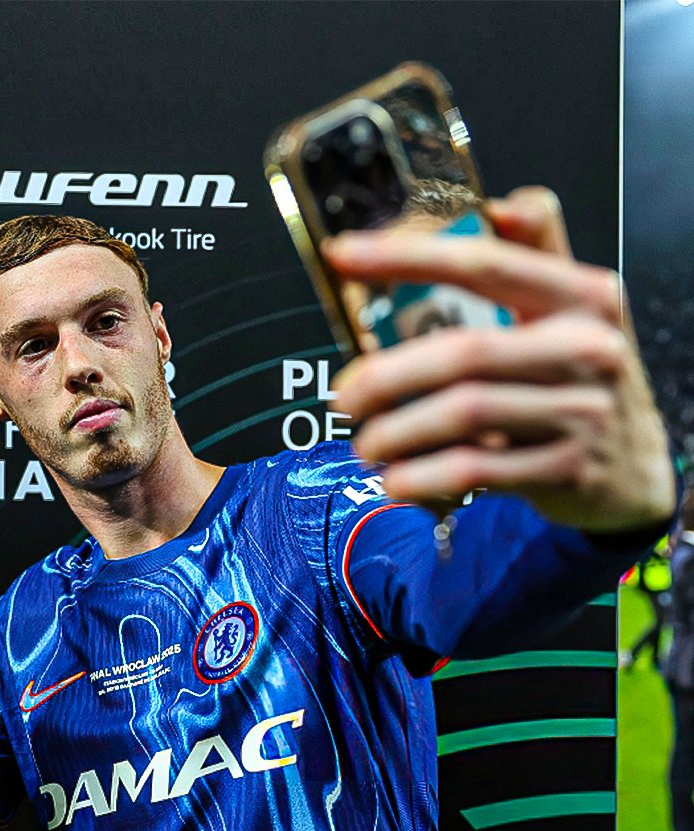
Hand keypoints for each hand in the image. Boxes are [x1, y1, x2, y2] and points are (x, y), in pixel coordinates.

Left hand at [325, 187, 674, 533]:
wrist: (636, 467)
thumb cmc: (584, 377)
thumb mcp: (576, 310)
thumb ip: (538, 254)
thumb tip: (500, 204)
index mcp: (583, 297)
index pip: (484, 264)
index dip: (408, 257)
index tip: (342, 253)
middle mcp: (588, 348)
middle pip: (463, 352)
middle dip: (387, 375)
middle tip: (343, 397)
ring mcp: (581, 412)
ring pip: (462, 414)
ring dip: (395, 432)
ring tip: (364, 443)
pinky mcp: (565, 469)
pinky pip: (475, 469)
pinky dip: (421, 477)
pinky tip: (394, 479)